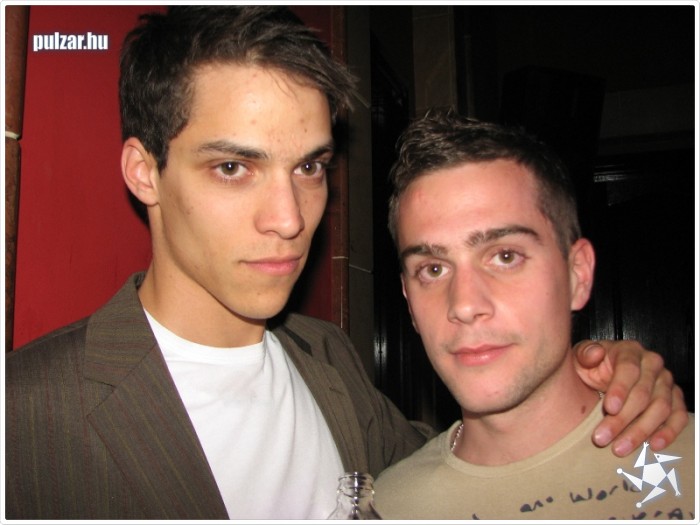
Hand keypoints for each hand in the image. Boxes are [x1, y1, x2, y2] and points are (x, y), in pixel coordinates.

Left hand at [573, 339, 688, 456]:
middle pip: (643, 394)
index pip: (629, 369)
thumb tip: (595, 353)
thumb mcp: (580, 357)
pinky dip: (668, 432)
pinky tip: (653, 445)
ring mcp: (666, 382)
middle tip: (602, 438)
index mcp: (630, 351)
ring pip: (661, 408)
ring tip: (619, 448)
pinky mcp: (675, 400)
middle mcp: (652, 364)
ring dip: (640, 431)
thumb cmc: (590, 366)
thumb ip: (585, 354)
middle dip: (622, 419)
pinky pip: (679, 417)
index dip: (620, 389)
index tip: (609, 408)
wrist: (600, 374)